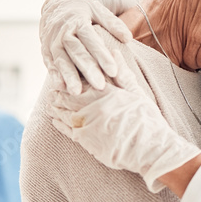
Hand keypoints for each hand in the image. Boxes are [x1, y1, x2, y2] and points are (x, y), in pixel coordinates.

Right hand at [40, 0, 134, 94]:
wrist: (55, 3)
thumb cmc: (82, 10)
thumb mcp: (97, 9)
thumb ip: (112, 23)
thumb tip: (128, 37)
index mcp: (78, 21)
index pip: (91, 39)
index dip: (102, 55)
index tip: (113, 71)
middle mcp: (64, 32)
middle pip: (77, 52)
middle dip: (88, 69)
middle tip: (100, 86)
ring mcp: (52, 42)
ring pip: (61, 60)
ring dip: (69, 76)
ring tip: (77, 92)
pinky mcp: (45, 50)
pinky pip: (49, 64)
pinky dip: (54, 75)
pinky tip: (61, 87)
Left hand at [50, 83, 200, 192]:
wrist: (150, 150)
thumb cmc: (148, 121)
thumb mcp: (137, 93)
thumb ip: (122, 73)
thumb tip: (113, 52)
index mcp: (106, 93)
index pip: (83, 81)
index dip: (72, 77)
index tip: (64, 73)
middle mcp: (93, 108)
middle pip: (70, 97)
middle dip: (60, 93)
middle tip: (52, 90)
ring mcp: (88, 125)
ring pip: (66, 114)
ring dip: (56, 108)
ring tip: (50, 103)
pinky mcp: (87, 142)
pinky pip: (68, 131)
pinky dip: (59, 125)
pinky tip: (54, 121)